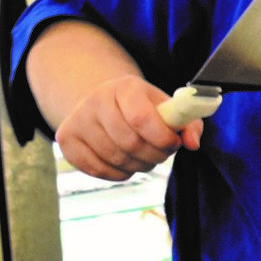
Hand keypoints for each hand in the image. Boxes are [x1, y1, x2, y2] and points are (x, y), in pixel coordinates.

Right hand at [55, 74, 204, 180]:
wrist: (104, 103)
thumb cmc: (143, 107)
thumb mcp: (165, 108)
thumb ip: (186, 123)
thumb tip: (193, 144)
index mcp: (124, 87)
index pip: (141, 118)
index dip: (162, 138)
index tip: (174, 143)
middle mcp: (96, 100)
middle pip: (130, 143)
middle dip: (154, 155)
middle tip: (161, 153)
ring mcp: (77, 120)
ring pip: (116, 159)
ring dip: (138, 165)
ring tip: (144, 155)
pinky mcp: (67, 141)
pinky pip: (99, 170)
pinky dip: (119, 173)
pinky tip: (126, 161)